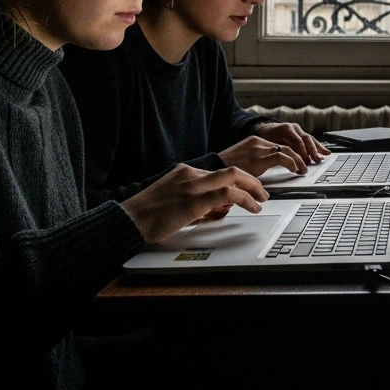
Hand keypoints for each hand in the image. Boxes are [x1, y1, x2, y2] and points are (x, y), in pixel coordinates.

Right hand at [123, 164, 268, 243]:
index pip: (218, 173)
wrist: (128, 220)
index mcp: (184, 172)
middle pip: (231, 169)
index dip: (236, 182)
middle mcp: (191, 173)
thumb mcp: (173, 202)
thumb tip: (213, 209)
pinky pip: (229, 193)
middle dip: (251, 180)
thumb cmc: (145, 217)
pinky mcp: (195, 199)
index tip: (246, 190)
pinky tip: (253, 207)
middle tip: (262, 192)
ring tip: (261, 200)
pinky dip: (246, 199)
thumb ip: (193, 201)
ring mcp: (193, 184)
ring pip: (234, 177)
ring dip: (253, 188)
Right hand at [219, 135, 309, 175]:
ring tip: (302, 169)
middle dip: (298, 156)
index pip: (278, 145)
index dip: (290, 154)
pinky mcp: (259, 157)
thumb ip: (254, 165)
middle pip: (285, 146)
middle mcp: (257, 142)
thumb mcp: (242, 163)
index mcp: (253, 141)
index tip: (297, 161)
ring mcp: (258, 148)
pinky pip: (281, 158)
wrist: (211, 169)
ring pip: (286, 150)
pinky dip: (292, 163)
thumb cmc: (223, 170)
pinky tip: (295, 170)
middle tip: (304, 165)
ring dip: (298, 161)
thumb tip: (261, 175)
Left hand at [253, 121, 327, 163]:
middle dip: (312, 151)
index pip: (297, 141)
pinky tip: (325, 152)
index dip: (302, 152)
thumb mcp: (267, 144)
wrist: (264, 129)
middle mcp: (293, 128)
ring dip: (317, 149)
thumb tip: (286, 160)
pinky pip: (311, 140)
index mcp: (285, 129)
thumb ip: (278, 150)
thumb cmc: (265, 138)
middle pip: (306, 139)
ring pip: (310, 139)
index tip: (305, 162)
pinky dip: (318, 146)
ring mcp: (298, 130)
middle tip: (316, 161)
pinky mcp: (301, 133)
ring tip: (324, 157)